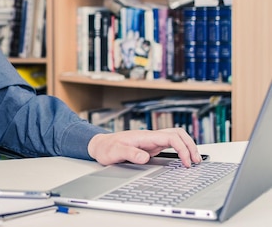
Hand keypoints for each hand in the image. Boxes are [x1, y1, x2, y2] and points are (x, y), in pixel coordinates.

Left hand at [87, 128, 202, 166]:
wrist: (100, 145)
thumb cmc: (106, 148)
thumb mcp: (114, 152)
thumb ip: (129, 153)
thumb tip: (145, 157)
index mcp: (144, 136)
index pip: (170, 137)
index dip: (182, 148)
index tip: (186, 162)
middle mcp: (150, 137)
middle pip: (177, 134)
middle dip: (190, 145)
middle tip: (196, 161)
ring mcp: (151, 141)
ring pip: (175, 137)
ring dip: (187, 146)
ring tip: (194, 160)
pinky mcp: (151, 147)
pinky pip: (170, 145)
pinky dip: (180, 150)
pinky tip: (183, 159)